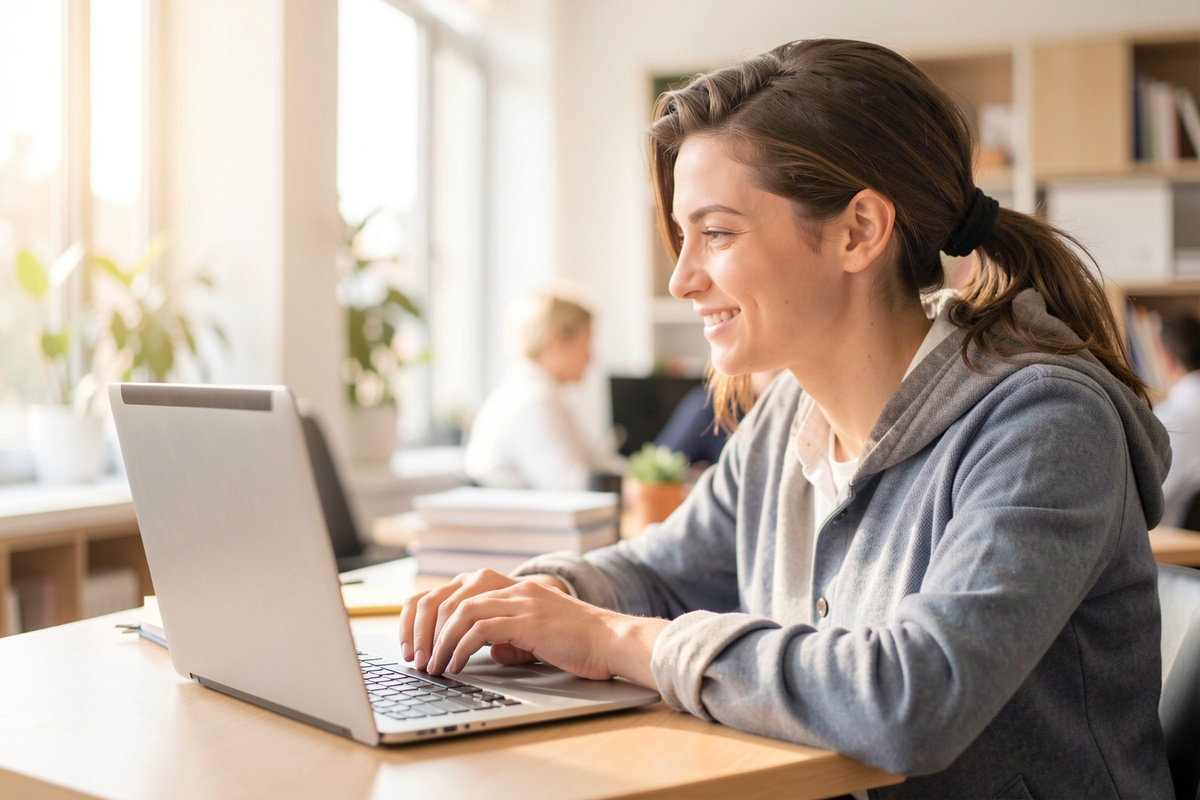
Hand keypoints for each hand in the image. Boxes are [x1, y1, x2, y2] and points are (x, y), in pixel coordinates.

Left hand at [398, 569, 666, 686]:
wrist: (613, 640)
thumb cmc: (578, 642)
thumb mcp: (534, 633)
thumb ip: (506, 635)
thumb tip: (483, 650)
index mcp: (509, 587)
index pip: (451, 590)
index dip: (424, 615)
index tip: (415, 644)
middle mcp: (511, 587)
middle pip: (446, 596)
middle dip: (423, 629)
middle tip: (416, 658)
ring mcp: (520, 601)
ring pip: (459, 611)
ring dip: (438, 642)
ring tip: (433, 667)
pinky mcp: (528, 620)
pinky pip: (480, 630)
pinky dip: (460, 648)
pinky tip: (455, 666)